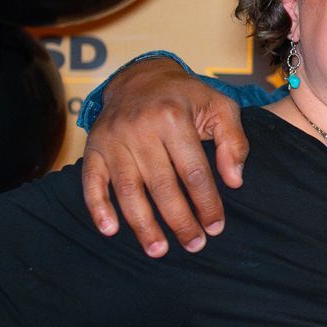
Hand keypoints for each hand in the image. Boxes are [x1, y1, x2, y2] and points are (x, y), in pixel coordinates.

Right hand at [80, 59, 248, 256]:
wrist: (140, 76)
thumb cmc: (186, 97)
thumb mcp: (220, 106)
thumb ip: (234, 141)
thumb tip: (235, 180)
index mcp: (174, 118)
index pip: (194, 172)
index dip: (206, 203)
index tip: (216, 227)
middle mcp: (140, 128)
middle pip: (161, 186)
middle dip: (179, 221)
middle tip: (193, 245)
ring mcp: (113, 139)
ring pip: (128, 189)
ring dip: (142, 224)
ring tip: (157, 250)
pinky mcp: (93, 147)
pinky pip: (91, 180)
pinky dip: (97, 207)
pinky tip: (110, 230)